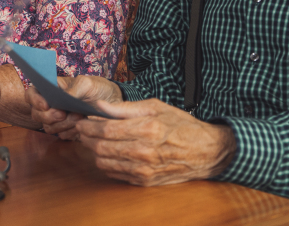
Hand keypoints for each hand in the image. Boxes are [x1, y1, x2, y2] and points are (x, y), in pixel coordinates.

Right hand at [27, 75, 121, 139]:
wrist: (112, 103)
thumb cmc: (96, 88)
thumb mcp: (87, 83)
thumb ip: (74, 89)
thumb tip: (64, 98)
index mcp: (51, 89)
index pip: (31, 94)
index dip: (34, 100)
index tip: (46, 105)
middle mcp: (51, 104)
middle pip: (36, 114)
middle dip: (49, 116)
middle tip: (63, 114)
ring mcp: (57, 119)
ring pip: (48, 127)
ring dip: (62, 124)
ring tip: (79, 117)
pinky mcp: (67, 131)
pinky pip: (62, 135)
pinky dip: (71, 132)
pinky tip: (81, 125)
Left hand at [74, 98, 236, 185]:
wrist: (206, 152)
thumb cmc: (182, 125)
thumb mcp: (156, 107)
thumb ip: (125, 108)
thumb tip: (100, 106)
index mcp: (147, 129)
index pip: (106, 130)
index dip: (88, 126)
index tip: (81, 121)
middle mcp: (144, 152)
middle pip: (101, 147)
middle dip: (86, 138)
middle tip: (83, 130)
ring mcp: (144, 170)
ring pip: (105, 163)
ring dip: (94, 151)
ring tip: (94, 141)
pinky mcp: (145, 181)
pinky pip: (115, 174)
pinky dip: (106, 163)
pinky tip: (108, 153)